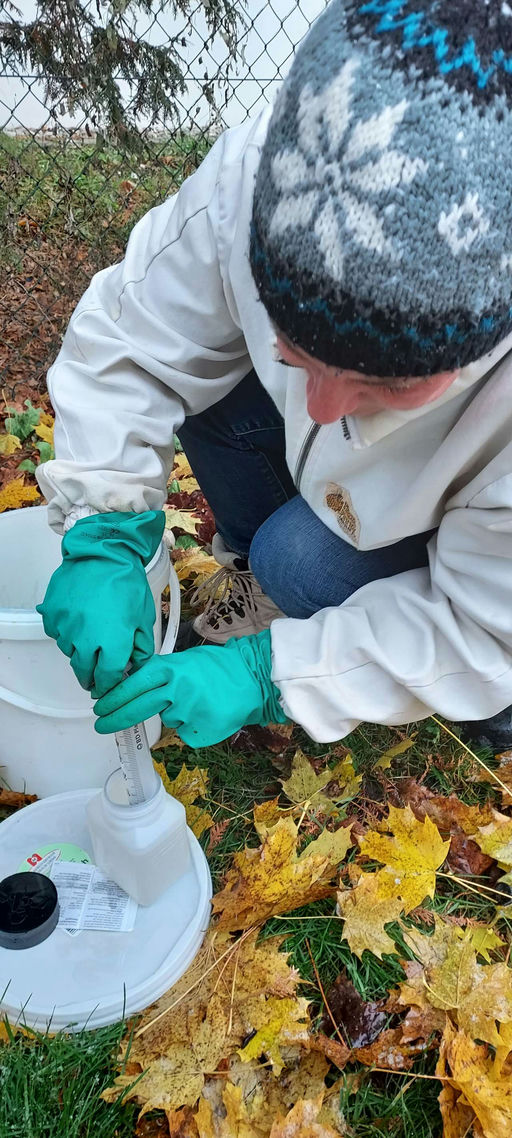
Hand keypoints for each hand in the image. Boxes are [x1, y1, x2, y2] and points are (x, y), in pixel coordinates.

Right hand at [37, 510, 164, 697]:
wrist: (103, 554)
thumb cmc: (126, 582)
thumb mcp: (143, 617)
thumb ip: (140, 648)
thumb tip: (136, 666)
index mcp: (112, 643)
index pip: (106, 678)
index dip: (108, 685)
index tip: (108, 686)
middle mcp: (85, 639)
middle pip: (84, 672)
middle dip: (90, 677)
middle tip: (95, 677)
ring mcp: (66, 627)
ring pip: (69, 652)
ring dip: (79, 653)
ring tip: (90, 640)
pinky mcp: (53, 614)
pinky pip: (57, 633)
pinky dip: (66, 633)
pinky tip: (78, 623)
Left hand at [93, 630, 287, 746]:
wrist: (254, 680)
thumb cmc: (219, 667)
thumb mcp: (186, 660)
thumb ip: (161, 672)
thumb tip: (133, 683)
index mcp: (171, 670)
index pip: (132, 685)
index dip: (113, 698)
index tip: (99, 706)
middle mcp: (176, 691)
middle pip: (137, 709)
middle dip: (115, 718)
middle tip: (102, 724)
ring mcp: (187, 714)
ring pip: (167, 720)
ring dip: (175, 714)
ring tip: (198, 701)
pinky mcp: (198, 733)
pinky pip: (184, 732)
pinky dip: (191, 726)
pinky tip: (206, 714)